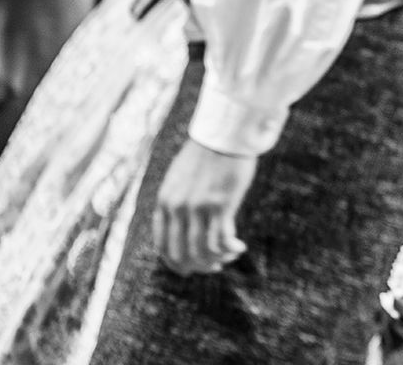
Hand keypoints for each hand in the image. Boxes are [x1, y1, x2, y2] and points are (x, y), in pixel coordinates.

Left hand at [153, 139, 254, 274]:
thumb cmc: (207, 153)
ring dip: (217, 259)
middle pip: (182, 253)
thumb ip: (178, 200)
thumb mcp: (181, 178)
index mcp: (165, 202)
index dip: (176, 263)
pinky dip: (230, 249)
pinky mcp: (220, 204)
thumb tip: (184, 222)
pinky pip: (221, 239)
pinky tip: (239, 248)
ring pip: (202, 250)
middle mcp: (177, 208)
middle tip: (215, 267)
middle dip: (198, 266)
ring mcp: (198, 207)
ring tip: (230, 256)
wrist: (224, 134)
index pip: (163, 245)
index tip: (191, 268)